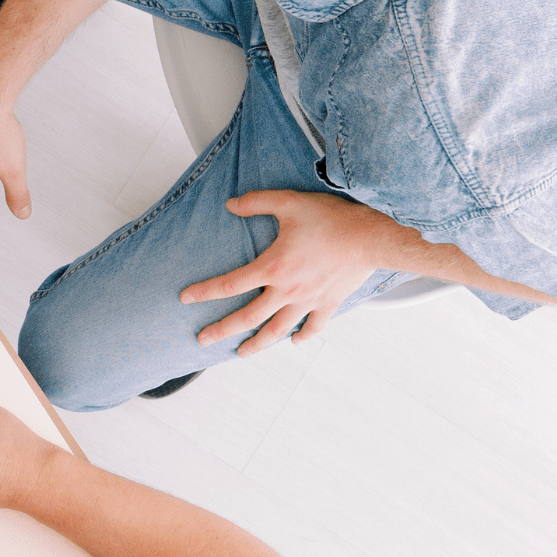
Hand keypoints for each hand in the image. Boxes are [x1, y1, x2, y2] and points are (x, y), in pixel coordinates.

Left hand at [180, 190, 394, 352]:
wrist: (370, 238)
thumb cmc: (331, 219)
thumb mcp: (289, 202)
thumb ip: (256, 203)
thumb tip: (230, 205)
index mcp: (272, 268)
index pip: (229, 284)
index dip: (205, 292)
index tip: (186, 299)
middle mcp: (286, 291)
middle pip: (247, 317)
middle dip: (221, 330)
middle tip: (202, 340)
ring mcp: (308, 302)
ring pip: (276, 330)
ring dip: (256, 344)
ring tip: (240, 354)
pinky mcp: (328, 304)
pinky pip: (312, 328)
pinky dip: (300, 337)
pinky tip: (292, 341)